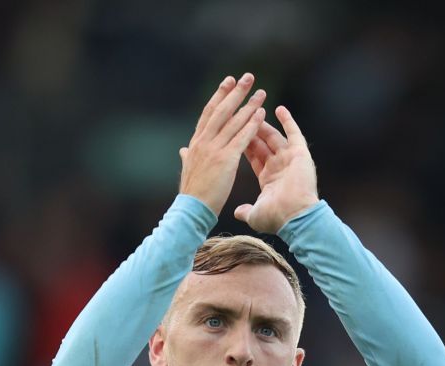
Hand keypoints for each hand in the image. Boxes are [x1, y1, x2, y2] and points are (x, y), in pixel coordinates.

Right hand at [179, 74, 267, 214]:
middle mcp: (204, 141)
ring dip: (248, 105)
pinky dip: (252, 124)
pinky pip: (241, 137)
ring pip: (233, 121)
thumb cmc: (192, 193)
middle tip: (248, 77)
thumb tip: (182, 150)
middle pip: (221, 110)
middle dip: (235, 92)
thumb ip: (187, 157)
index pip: (208, 113)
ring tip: (261, 92)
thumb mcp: (187, 169)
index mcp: (195, 143)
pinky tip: (261, 114)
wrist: (192, 209)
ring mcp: (214, 149)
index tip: (228, 81)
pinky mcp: (225, 160)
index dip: (219, 95)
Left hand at [235, 105, 319, 234]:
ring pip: (274, 137)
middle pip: (262, 144)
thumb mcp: (256, 215)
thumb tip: (237, 213)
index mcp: (268, 179)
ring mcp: (290, 160)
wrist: (296, 217)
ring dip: (264, 125)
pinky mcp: (300, 154)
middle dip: (252, 131)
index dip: (244, 145)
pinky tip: (279, 109)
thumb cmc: (277, 218)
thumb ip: (246, 211)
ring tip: (255, 110)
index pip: (253, 157)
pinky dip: (288, 121)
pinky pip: (294, 134)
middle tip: (241, 116)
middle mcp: (279, 167)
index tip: (233, 132)